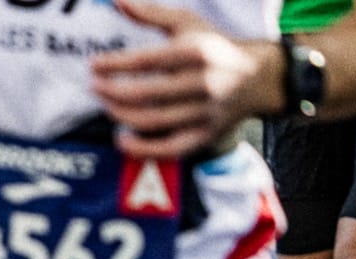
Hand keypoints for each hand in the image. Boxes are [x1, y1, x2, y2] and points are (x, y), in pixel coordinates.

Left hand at [92, 0, 283, 158]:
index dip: (115, 65)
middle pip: (146, 94)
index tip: (93, 65)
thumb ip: (151, 14)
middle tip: (95, 88)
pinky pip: (169, 148)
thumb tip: (116, 1)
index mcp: (196, 52)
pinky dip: (142, 148)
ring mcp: (205, 112)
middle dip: (113, 92)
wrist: (261, 77)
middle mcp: (203, 82)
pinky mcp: (206, 135)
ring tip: (106, 107)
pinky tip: (122, 139)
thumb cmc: (215, 47)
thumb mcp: (188, 24)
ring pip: (153, 121)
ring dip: (121, 117)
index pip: (146, 61)